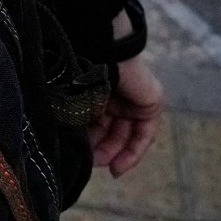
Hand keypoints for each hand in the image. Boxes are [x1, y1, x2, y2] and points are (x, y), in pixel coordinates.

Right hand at [88, 57, 163, 177]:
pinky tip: (119, 166)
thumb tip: (70, 146)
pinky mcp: (150, 104)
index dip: (90, 142)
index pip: (97, 122)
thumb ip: (77, 121)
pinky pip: (143, 134)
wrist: (101, 52)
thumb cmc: (81, 73)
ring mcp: (134, 100)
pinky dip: (133, 152)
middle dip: (103, 150)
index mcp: (99, 90)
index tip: (80, 159)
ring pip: (126, 134)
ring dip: (115, 154)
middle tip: (91, 163)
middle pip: (112, 130)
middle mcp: (117, 95)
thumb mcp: (76, 101)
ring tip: (104, 167)